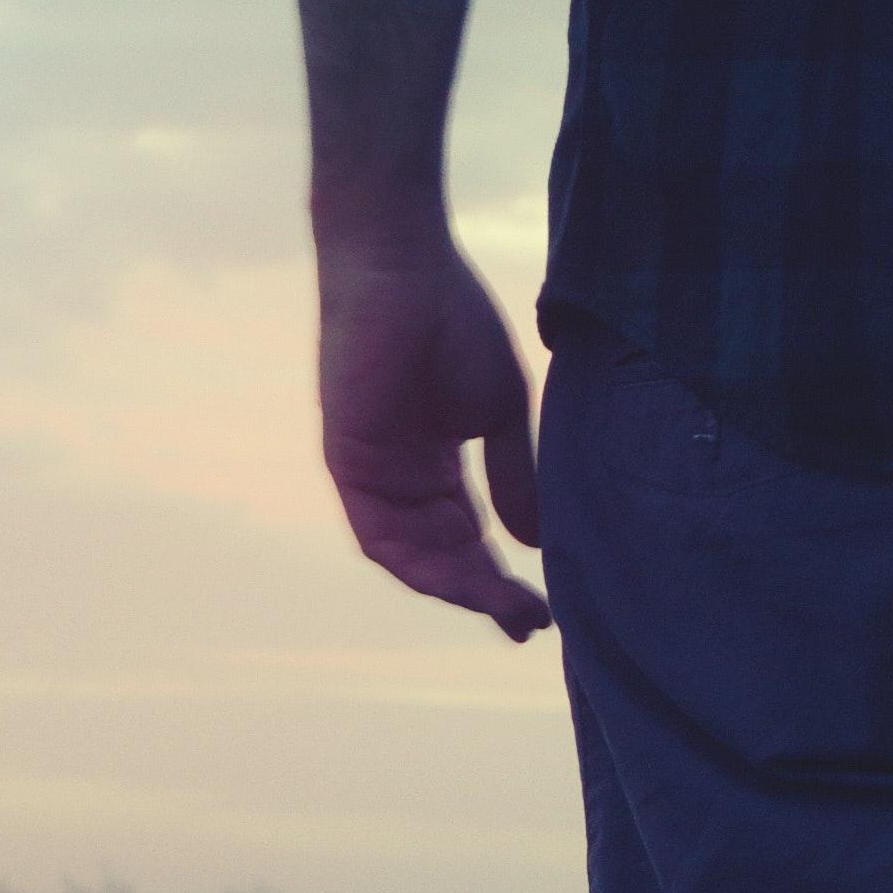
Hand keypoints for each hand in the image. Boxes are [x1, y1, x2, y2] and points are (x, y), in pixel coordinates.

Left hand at [314, 227, 549, 638]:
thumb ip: (513, 477)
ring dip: (459, 591)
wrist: (404, 270)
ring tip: (507, 609)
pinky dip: (422, 568)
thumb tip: (535, 543)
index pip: (466, 538)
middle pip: (443, 558)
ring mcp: (370, 474)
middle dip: (486, 596)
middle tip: (532, 621)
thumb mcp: (498, 415)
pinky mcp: (350, 464)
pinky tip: (467, 583)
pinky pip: (381, 538)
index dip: (501, 578)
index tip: (542, 609)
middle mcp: (398, 478)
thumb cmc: (452, 323)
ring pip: (414, 559)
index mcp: (431, 463)